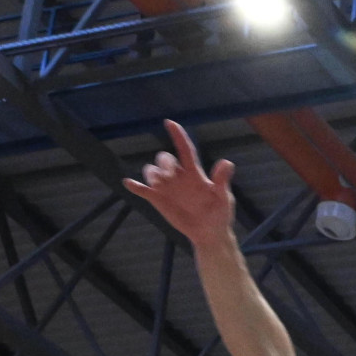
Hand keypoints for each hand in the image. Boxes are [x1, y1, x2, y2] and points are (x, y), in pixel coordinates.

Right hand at [123, 120, 235, 246]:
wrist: (209, 233)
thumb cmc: (219, 213)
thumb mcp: (223, 198)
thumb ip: (221, 181)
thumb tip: (227, 163)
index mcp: (194, 173)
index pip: (185, 149)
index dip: (178, 135)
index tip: (170, 122)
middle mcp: (178, 177)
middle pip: (165, 159)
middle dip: (164, 162)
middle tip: (170, 174)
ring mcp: (167, 188)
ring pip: (152, 171)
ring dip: (151, 173)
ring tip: (157, 184)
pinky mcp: (158, 199)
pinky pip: (143, 190)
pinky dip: (135, 186)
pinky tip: (128, 183)